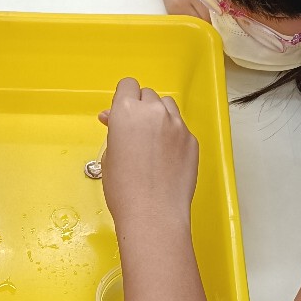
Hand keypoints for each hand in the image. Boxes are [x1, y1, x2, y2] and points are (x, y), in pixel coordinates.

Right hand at [100, 77, 198, 231]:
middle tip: (134, 130)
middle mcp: (153, 112)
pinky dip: (173, 135)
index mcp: (126, 111)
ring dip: (158, 116)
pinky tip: (166, 157)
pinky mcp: (192, 140)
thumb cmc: (124, 191)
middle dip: (141, 108)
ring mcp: (177, 125)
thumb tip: (115, 121)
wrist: (153, 214)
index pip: (127, 85)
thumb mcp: (108, 157)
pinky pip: (180, 128)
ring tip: (151, 140)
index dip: (123, 98)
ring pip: (167, 106)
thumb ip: (115, 131)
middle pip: (148, 94)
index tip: (121, 112)